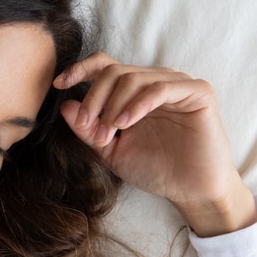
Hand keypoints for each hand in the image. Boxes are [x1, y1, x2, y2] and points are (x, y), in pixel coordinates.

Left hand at [54, 54, 256, 235]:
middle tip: (89, 128)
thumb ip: (88, 129)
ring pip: (133, 78)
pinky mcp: (197, 92)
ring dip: (112, 106)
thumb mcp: (111, 151)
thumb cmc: (156, 170)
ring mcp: (177, 84)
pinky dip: (137, 104)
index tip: (58, 84)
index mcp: (135, 92)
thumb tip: (66, 106)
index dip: (80, 69)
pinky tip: (125, 123)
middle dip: (94, 99)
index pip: (105, 65)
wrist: (191, 191)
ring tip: (107, 135)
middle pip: (114, 71)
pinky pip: (160, 88)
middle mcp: (155, 82)